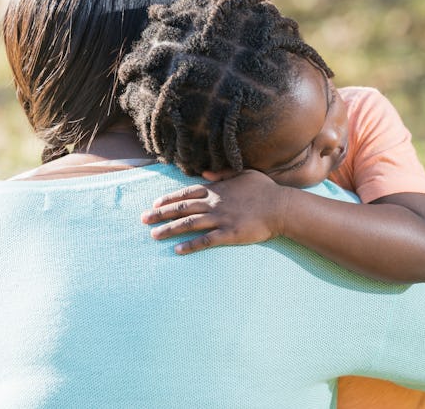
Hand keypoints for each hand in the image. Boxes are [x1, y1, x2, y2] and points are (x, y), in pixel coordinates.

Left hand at [141, 170, 289, 253]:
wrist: (281, 207)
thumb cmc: (265, 189)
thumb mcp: (243, 174)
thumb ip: (222, 174)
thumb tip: (205, 173)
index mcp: (217, 189)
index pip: (187, 193)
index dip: (169, 199)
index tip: (155, 204)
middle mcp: (214, 203)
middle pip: (182, 208)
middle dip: (160, 214)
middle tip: (143, 219)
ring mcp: (221, 219)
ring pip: (189, 224)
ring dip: (169, 229)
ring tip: (154, 235)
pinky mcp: (229, 234)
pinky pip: (205, 241)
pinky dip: (190, 245)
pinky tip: (177, 250)